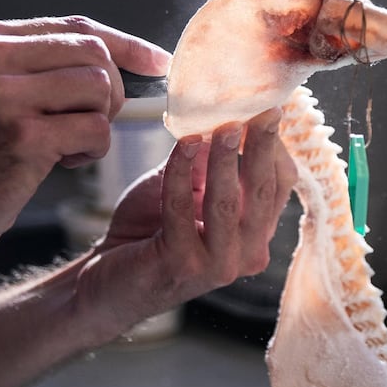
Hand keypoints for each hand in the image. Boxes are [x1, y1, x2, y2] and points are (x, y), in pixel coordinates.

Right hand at [0, 16, 170, 255]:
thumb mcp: (6, 87)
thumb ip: (56, 62)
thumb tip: (147, 58)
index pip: (78, 27)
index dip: (127, 45)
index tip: (157, 62)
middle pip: (95, 55)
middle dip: (110, 91)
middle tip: (87, 119)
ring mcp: (4, 96)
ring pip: (100, 89)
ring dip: (98, 121)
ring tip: (65, 141)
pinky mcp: (23, 137)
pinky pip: (96, 130)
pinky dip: (92, 150)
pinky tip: (58, 160)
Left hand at [76, 107, 296, 337]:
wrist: (107, 279)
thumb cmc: (150, 229)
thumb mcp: (189, 188)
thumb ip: (208, 161)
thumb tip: (224, 115)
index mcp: (257, 233)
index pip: (280, 183)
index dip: (275, 144)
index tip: (265, 106)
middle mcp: (247, 253)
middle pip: (263, 191)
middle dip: (262, 145)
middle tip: (260, 109)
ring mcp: (218, 265)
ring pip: (228, 202)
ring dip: (225, 158)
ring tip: (222, 124)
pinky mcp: (182, 266)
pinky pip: (182, 209)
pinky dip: (181, 172)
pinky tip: (184, 145)